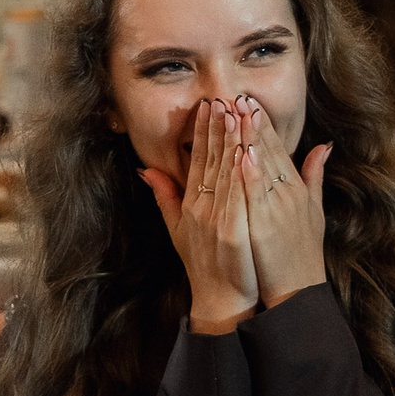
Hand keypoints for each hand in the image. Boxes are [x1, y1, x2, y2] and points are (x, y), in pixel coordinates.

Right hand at [140, 98, 258, 331]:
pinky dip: (241, 175)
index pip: (197, 160)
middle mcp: (201, 207)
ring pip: (224, 173)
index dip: (202, 132)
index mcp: (191, 203)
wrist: (220, 298)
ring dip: (230, 142)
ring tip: (236, 114)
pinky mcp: (232, 232)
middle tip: (222, 97)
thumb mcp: (178, 228)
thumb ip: (165, 197)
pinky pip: (238, 198)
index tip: (209, 105)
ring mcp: (216, 219)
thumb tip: (147, 169)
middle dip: (216, 127)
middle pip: (210, 160)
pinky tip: (247, 153)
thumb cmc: (204, 263)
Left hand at [235, 95, 328, 305]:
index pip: (278, 149)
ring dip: (249, 138)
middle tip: (238, 95)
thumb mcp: (314, 211)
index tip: (249, 102)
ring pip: (262, 166)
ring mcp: (278, 208)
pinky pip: (257, 194)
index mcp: (296, 189)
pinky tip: (242, 153)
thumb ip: (315, 177)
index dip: (263, 125)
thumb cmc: (301, 253)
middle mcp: (289, 193)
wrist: (298, 289)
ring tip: (236, 113)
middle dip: (253, 123)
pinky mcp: (267, 224)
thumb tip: (324, 147)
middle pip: (269, 151)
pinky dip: (251, 172)